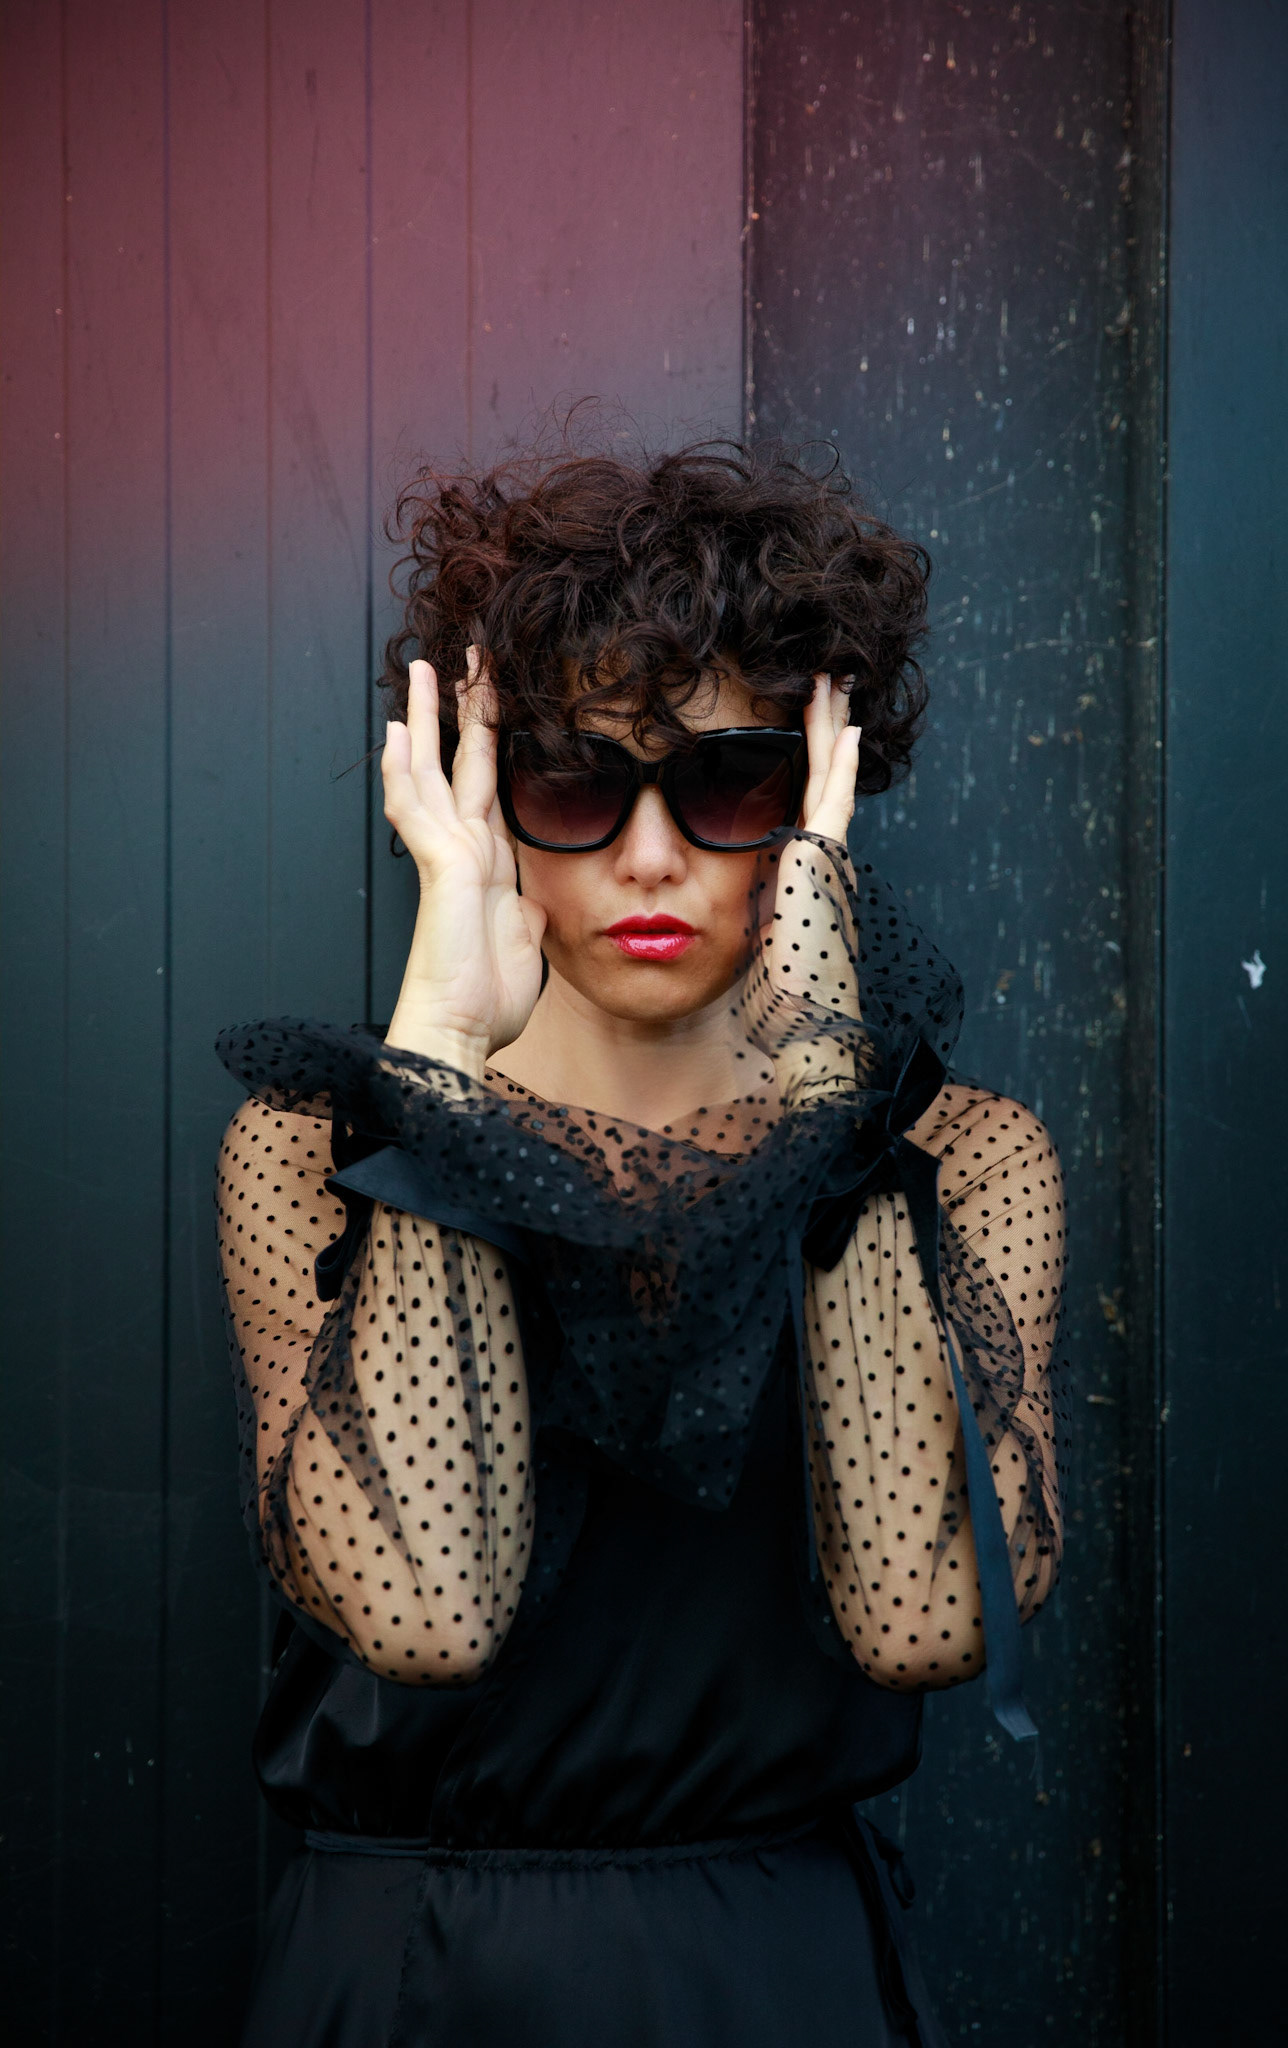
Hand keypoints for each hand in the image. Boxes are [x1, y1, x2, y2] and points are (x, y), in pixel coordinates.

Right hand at [382, 653, 546, 1072]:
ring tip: (423, 670)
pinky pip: (416, 808)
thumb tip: (529, 897)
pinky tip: (397, 733)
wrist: (461, 1033)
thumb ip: (524, 911)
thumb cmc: (486, 1001)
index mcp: (487, 865)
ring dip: (425, 719)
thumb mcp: (524, 944)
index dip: (489, 742)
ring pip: (431, 771)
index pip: (488, 786)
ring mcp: (446, 857)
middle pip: (458, 764)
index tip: (490, 702)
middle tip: (457, 661)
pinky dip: (404, 769)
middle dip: (459, 710)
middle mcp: (463, 852)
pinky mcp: (438, 868)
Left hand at [753, 676, 864, 1097]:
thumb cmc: (766, 1000)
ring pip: (829, 775)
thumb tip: (676, 892)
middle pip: (819, 776)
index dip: (800, 758)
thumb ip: (724, 908)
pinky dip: (839, 763)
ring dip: (829, 727)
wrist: (798, 1027)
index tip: (789, 722)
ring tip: (831, 680)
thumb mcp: (737, 940)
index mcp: (797, 873)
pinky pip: (834, 800)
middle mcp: (818, 859)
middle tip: (822, 679)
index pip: (800, 799)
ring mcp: (826, 859)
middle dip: (819, 728)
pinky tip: (843, 728)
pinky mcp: (824, 864)